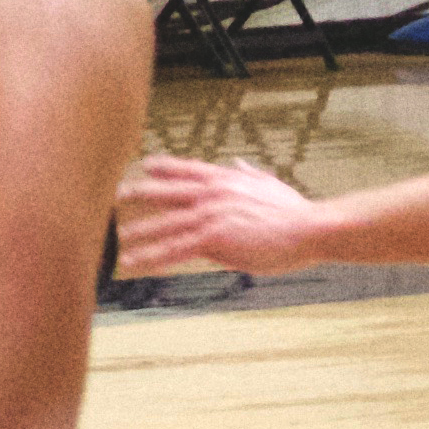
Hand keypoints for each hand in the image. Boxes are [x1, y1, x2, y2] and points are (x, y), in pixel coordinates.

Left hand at [111, 155, 326, 277]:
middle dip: (140, 194)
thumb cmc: (296, 212)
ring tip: (120, 241)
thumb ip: (249, 174)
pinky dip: (152, 257)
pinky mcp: (212, 238)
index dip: (166, 167)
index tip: (147, 165)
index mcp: (225, 179)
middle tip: (118, 196)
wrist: (310, 227)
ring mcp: (209, 215)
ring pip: (165, 225)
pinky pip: (174, 250)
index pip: (188, 168)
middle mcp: (211, 193)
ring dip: (140, 234)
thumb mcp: (270, 184)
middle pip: (167, 192)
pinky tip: (135, 264)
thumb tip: (239, 164)